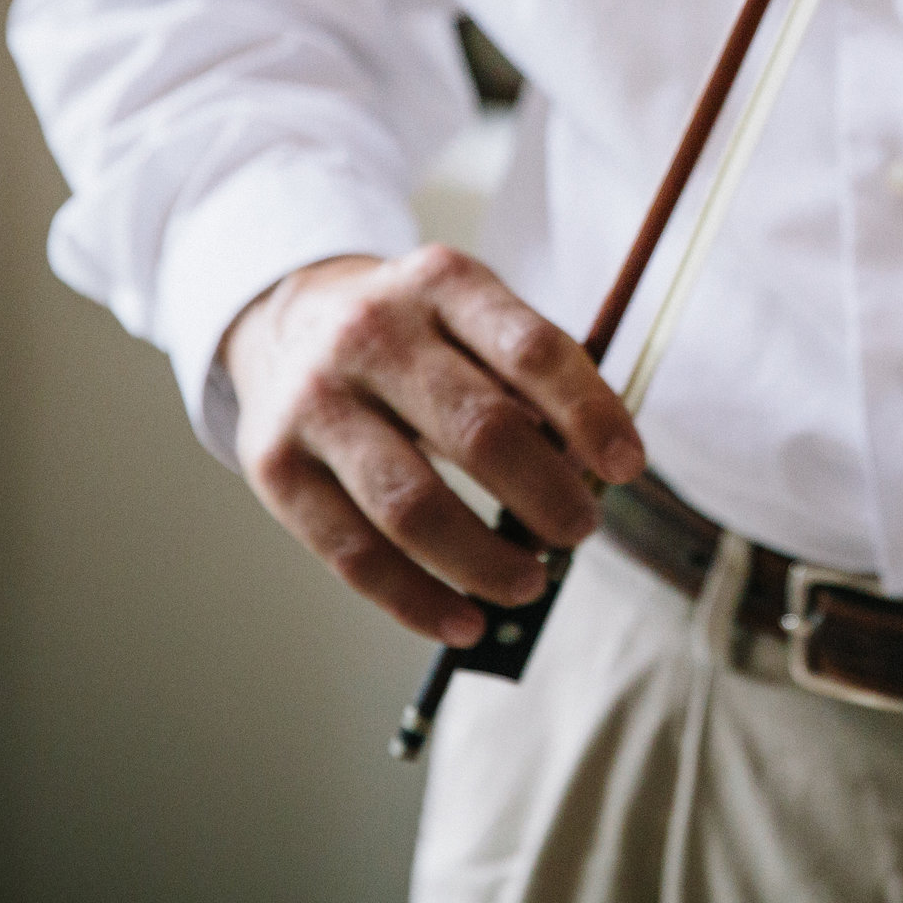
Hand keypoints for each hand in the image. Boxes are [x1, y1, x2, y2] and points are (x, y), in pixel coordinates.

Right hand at [221, 245, 645, 645]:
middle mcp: (373, 332)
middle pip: (478, 429)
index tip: (628, 466)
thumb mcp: (473, 316)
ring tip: (531, 583)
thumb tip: (590, 472)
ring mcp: (317, 399)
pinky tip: (463, 621)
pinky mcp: (274, 465)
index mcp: (442, 282)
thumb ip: (532, 379)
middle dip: (546, 495)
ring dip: (484, 560)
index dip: (589, 413)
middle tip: (581, 530)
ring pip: (411, 506)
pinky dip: (416, 600)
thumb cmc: (416, 334)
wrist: (290, 318)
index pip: (532, 350)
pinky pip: (352, 552)